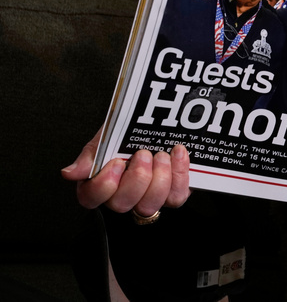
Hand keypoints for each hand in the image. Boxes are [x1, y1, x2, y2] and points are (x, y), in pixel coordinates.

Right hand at [62, 128, 191, 214]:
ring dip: (158, 179)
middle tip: (143, 154)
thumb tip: (69, 173)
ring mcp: (147, 197)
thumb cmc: (129, 131)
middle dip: (136, 178)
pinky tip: (178, 154)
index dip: (104, 185)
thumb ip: (91, 154)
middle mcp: (122, 195)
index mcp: (99, 181)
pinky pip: (175, 198)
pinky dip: (179, 175)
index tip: (117, 162)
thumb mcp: (108, 135)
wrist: (162, 117)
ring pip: (148, 207)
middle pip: (121, 205)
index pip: (90, 199)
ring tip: (162, 154)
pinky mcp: (172, 194)